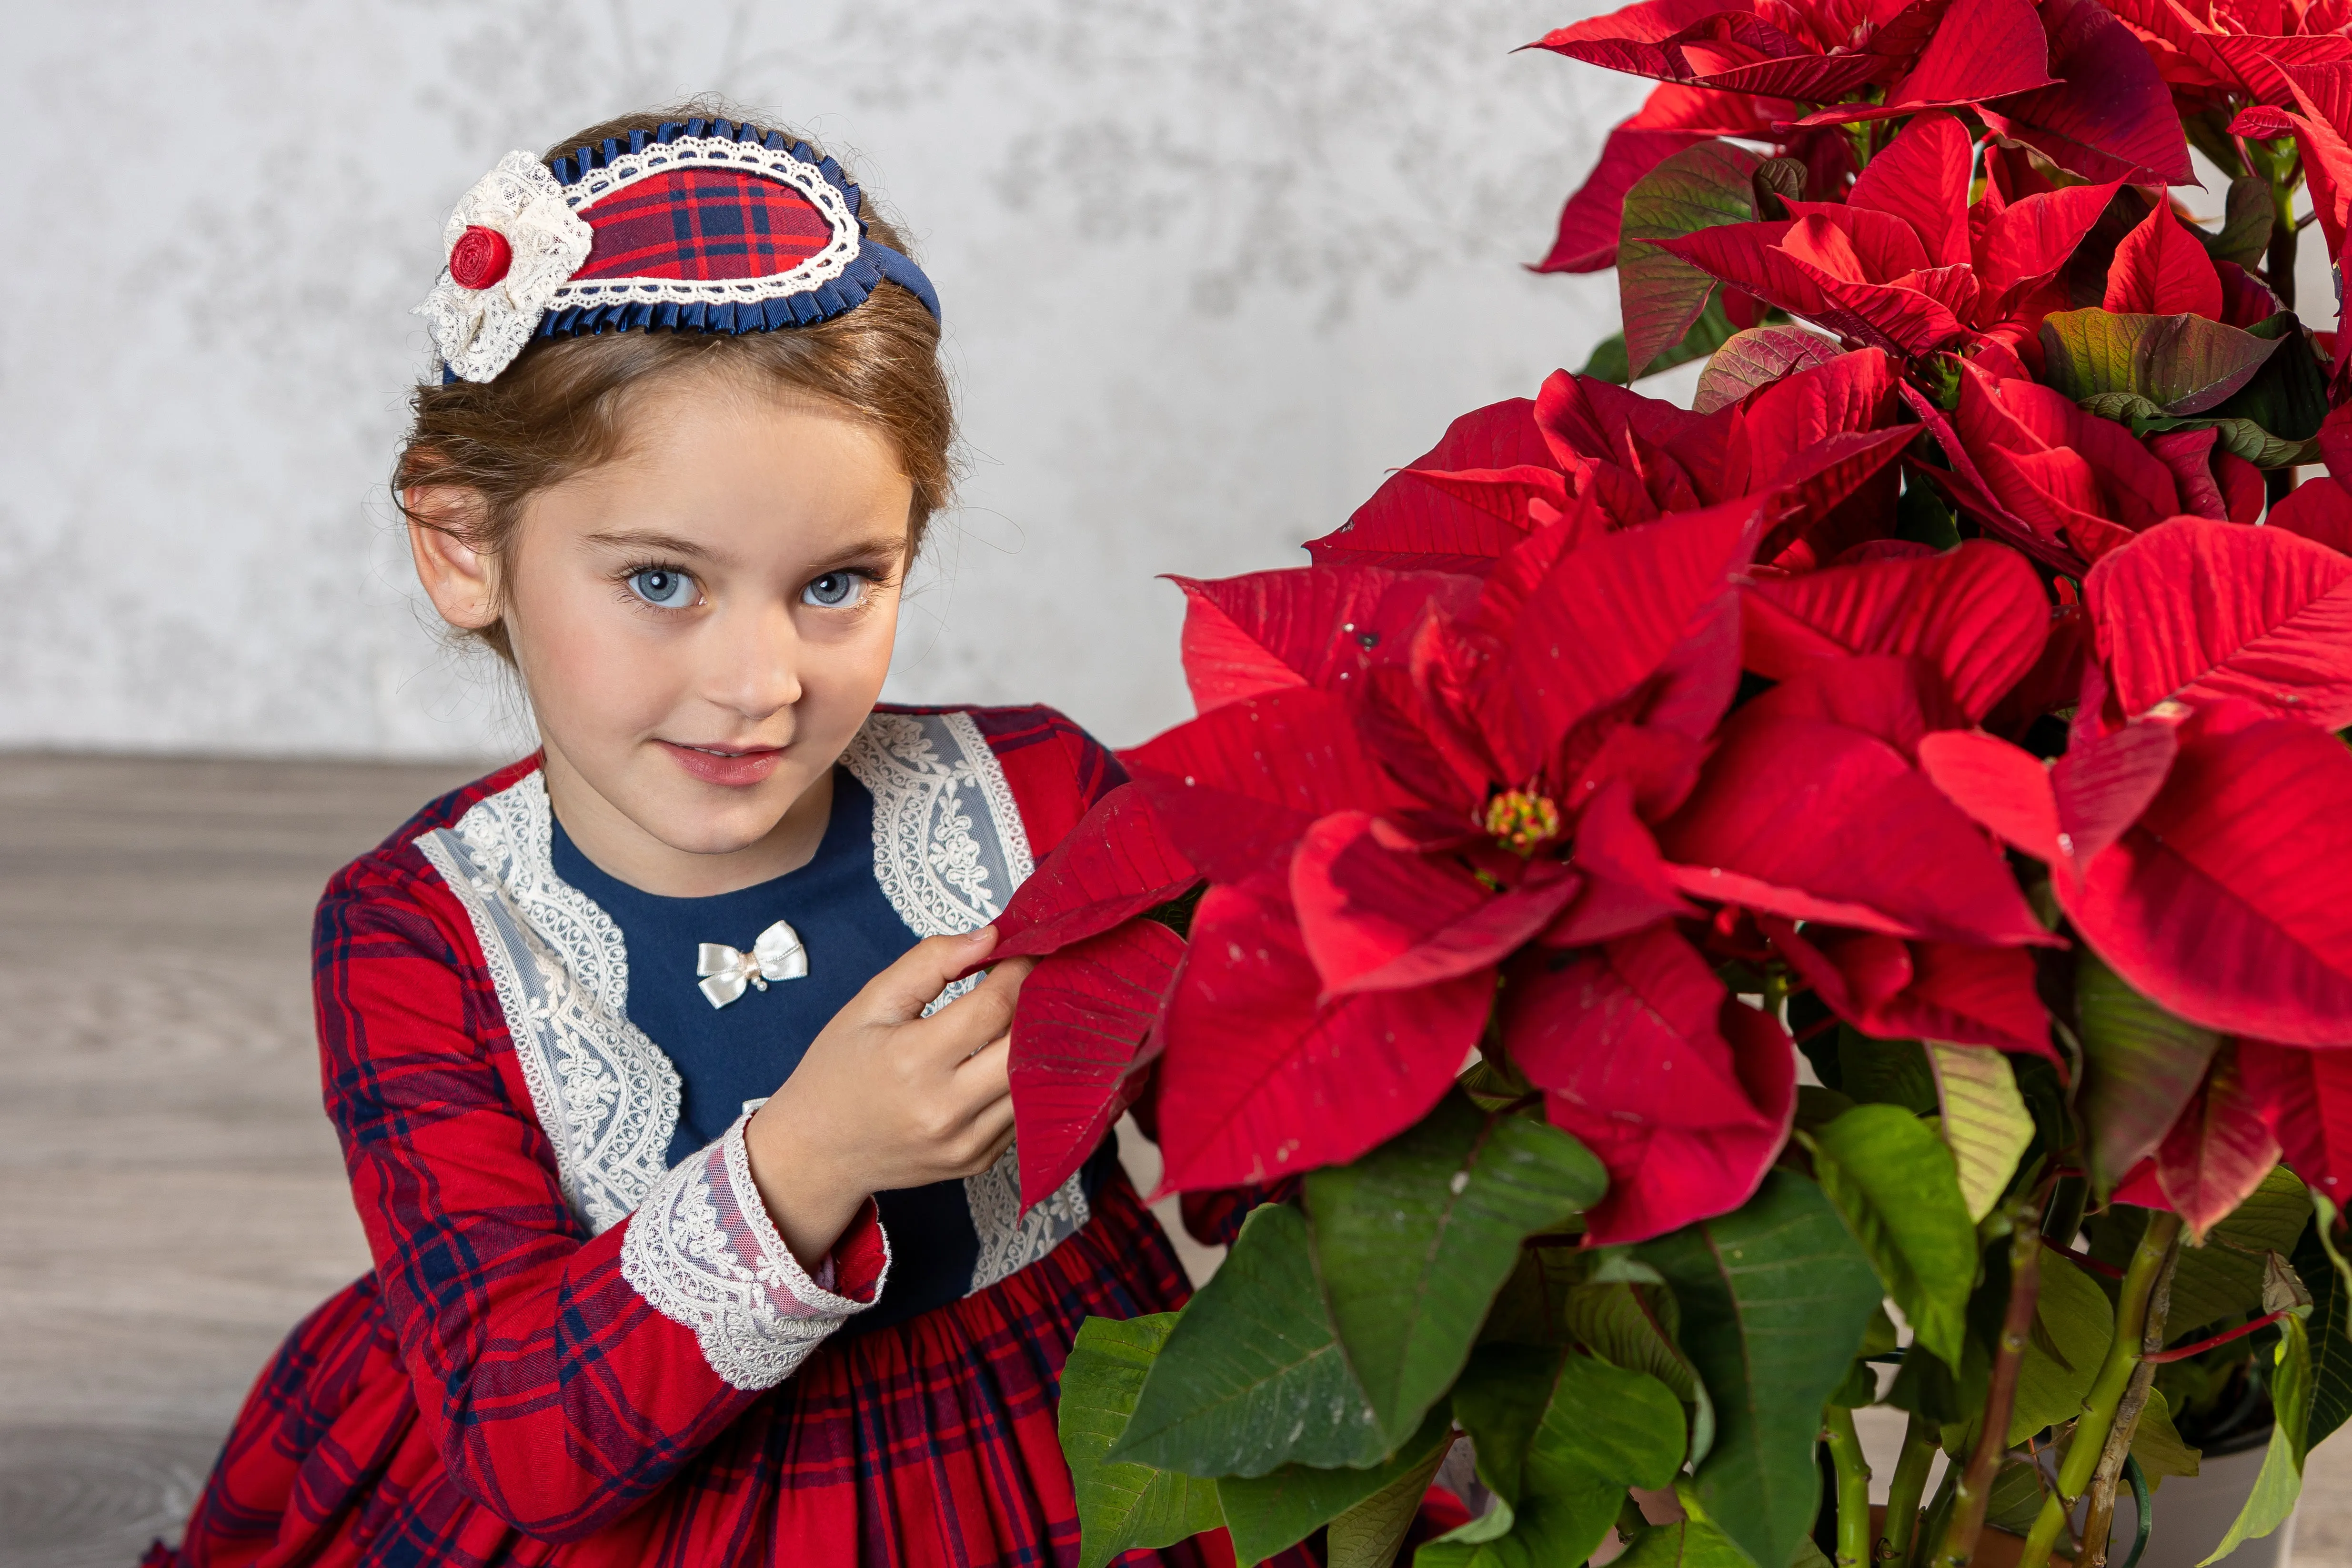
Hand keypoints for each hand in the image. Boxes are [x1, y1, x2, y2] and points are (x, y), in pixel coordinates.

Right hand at [743, 926, 1031, 1268]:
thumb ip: (929, 962)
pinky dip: (1022, 1082)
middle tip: (1037, 979)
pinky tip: (1004, 1059)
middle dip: (1039, 1006)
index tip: (1024, 951)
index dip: (1018, 971)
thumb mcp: (869, 1004)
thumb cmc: (839, 1071)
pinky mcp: (977, 1161)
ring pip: (1033, 1083)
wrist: (818, 1152)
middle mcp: (945, 1109)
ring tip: (1027, 1015)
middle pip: (1026, 1048)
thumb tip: (989, 937)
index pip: (994, 1008)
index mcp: (913, 1061)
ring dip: (1037, 1045)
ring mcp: (965, 1143)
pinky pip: (1020, 1113)